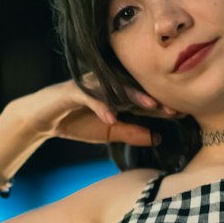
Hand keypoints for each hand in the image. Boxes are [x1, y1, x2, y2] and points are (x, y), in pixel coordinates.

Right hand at [9, 74, 184, 147]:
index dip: (161, 106)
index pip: (142, 99)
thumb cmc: (76, 122)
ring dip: (133, 97)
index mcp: (116, 94)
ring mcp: (90, 85)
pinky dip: (101, 106)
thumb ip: (131, 133)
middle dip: (154, 98)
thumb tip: (157, 138)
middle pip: (134, 89)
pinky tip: (111, 117)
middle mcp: (106, 85)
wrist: (41, 119)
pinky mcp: (72, 90)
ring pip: (115, 87)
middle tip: (173, 107)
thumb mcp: (108, 132)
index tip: (182, 113)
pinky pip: (89, 96)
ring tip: (151, 107)